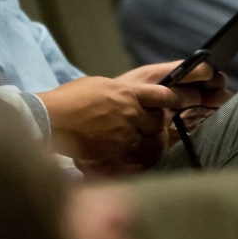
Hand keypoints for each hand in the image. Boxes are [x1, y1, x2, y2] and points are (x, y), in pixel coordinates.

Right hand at [39, 64, 194, 173]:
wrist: (55, 118)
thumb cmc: (71, 98)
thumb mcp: (99, 87)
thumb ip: (118, 94)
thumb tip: (124, 98)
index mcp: (127, 92)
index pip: (162, 95)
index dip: (175, 98)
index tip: (182, 100)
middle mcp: (131, 112)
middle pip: (157, 120)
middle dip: (157, 124)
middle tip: (155, 126)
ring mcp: (125, 132)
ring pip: (146, 138)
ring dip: (144, 139)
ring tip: (134, 140)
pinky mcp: (116, 149)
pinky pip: (131, 151)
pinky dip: (130, 151)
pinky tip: (121, 151)